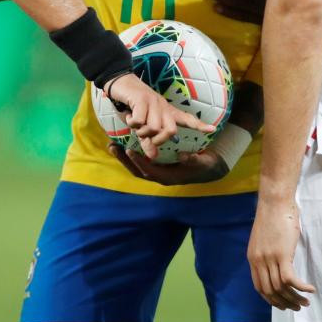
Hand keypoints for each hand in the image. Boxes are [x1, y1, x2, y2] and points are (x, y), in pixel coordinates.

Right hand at [105, 73, 213, 160]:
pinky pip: (140, 121)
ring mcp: (154, 102)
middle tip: (144, 135)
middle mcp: (163, 106)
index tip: (213, 129)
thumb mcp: (140, 126)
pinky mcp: (142, 99)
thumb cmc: (131, 106)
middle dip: (157, 139)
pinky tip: (129, 115)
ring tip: (134, 122)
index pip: (186, 119)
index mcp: (166, 111)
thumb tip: (153, 157)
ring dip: (141, 131)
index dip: (199, 125)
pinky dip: (132, 122)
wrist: (120, 82)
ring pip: (154, 128)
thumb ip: (148, 140)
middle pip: (170, 131)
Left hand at [108, 143, 228, 184]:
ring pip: (136, 167)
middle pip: (138, 170)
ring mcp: (158, 172)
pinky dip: (131, 154)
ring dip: (124, 157)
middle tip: (112, 147)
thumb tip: (182, 156)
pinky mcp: (157, 166)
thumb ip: (192, 160)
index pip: (150, 171)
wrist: (209, 169)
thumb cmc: (205, 165)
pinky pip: (141, 161)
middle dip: (124, 160)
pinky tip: (123, 144)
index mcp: (169, 177)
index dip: (139, 162)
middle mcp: (161, 176)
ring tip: (112, 145)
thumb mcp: (202, 162)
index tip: (129, 150)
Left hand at [247, 195, 314, 309]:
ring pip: (281, 288)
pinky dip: (302, 288)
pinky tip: (311, 289)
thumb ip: (267, 253)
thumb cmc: (273, 215)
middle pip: (270, 291)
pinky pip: (291, 280)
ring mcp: (270, 258)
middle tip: (297, 307)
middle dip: (284, 303)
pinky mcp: (282, 255)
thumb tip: (276, 264)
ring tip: (306, 301)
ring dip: (295, 298)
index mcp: (253, 258)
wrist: (275, 200)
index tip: (283, 304)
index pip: (259, 287)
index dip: (271, 299)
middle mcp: (259, 261)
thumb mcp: (264, 238)